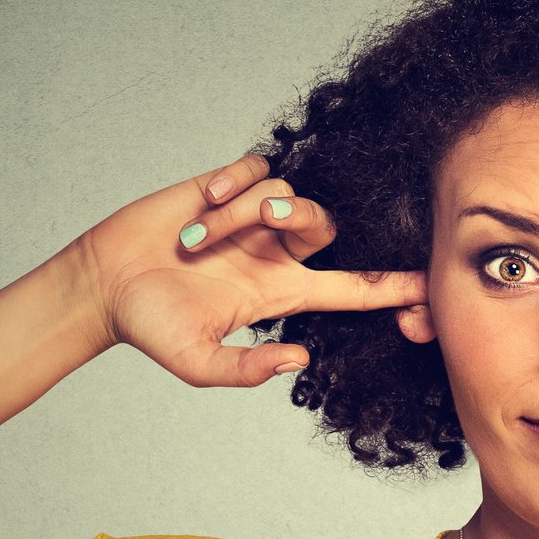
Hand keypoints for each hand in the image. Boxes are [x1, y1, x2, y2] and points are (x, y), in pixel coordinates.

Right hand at [70, 153, 425, 388]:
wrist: (104, 284)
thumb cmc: (151, 326)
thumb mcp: (197, 362)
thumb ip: (246, 369)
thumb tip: (299, 359)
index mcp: (281, 292)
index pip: (354, 289)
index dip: (394, 287)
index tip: (433, 285)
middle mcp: (276, 253)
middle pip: (327, 226)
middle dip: (307, 219)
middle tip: (272, 222)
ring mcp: (251, 219)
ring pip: (283, 196)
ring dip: (244, 212)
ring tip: (198, 236)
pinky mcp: (224, 188)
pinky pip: (255, 170)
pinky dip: (236, 182)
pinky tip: (205, 203)